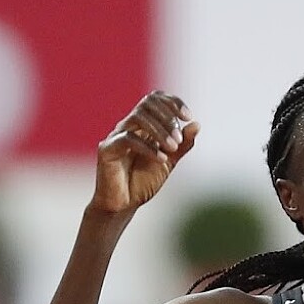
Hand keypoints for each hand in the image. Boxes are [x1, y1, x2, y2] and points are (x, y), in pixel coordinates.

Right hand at [92, 92, 199, 213]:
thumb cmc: (143, 181)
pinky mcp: (107, 149)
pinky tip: (161, 159)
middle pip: (147, 104)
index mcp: (143, 125)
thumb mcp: (169, 162)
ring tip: (172, 147)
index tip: (188, 116)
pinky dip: (148, 147)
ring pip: (138, 117)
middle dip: (167, 118)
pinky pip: (127, 139)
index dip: (173, 102)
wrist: (124, 204)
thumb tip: (197, 124)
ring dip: (159, 131)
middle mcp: (129, 126)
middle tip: (178, 140)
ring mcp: (116, 135)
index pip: (155, 99)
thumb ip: (183, 145)